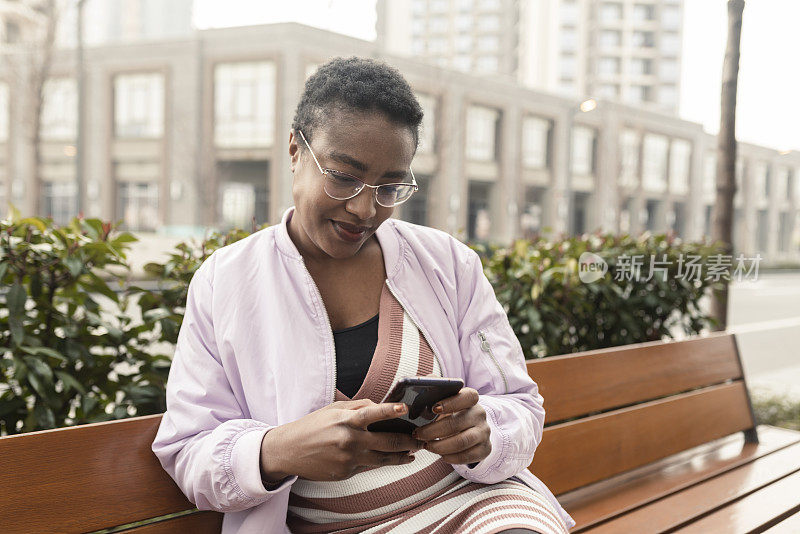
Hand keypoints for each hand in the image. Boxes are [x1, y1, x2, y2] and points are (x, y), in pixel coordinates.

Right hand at [260, 399, 424, 481]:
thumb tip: (381, 406)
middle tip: (421, 439)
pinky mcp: (346, 472)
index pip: (372, 413)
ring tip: (412, 454)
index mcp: (345, 420)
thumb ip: (358, 406)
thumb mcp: (333, 409)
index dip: (390, 410)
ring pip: (383, 459)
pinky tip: (391, 459)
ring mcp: (348, 459)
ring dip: (401, 456)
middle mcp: (349, 440)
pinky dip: (380, 462)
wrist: (289, 450)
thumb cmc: (313, 425)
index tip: (406, 408)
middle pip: (386, 441)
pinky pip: (368, 466)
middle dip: (408, 441)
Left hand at [411, 387, 490, 465]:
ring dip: (440, 446)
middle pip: (457, 423)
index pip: (468, 396)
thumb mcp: (443, 401)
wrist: (470, 429)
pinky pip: (468, 456)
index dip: (451, 402)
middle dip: (433, 430)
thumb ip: (431, 393)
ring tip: (426, 446)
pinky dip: (451, 457)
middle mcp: (480, 414)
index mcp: (471, 398)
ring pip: (462, 442)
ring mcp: (484, 432)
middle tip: (417, 434)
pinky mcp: (485, 449)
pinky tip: (441, 455)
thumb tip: (413, 389)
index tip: (433, 409)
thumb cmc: (450, 412)